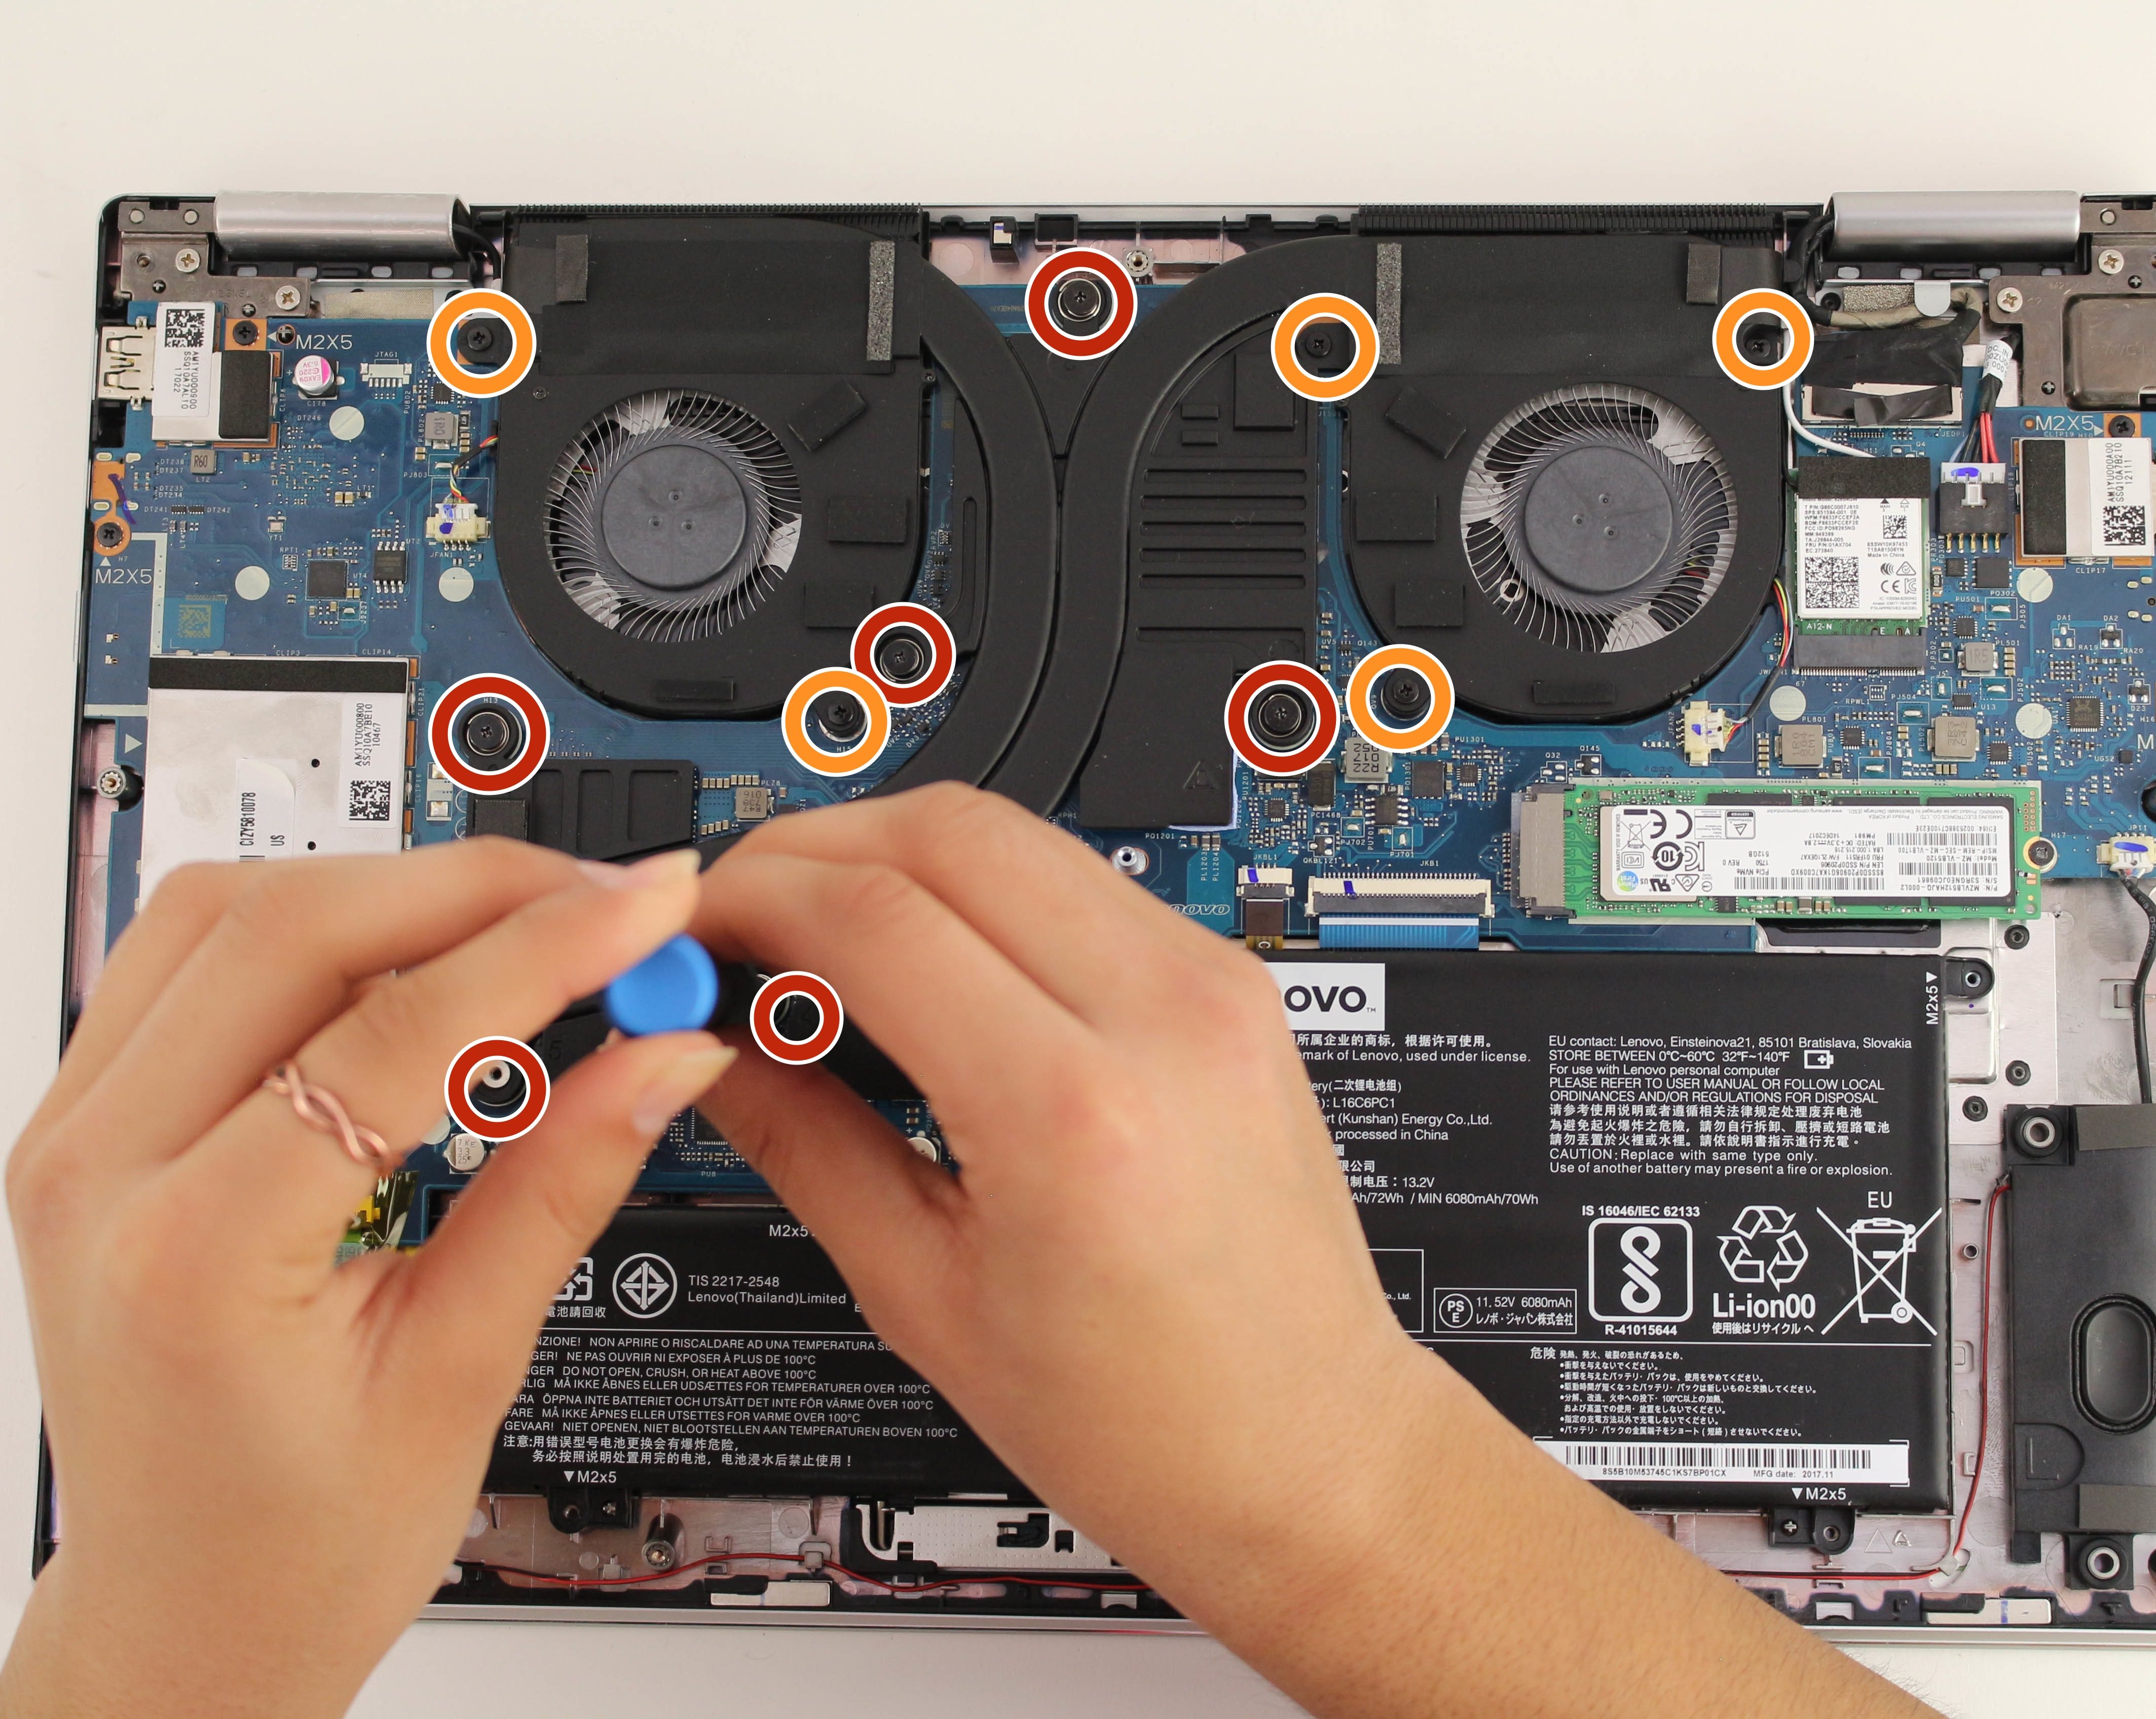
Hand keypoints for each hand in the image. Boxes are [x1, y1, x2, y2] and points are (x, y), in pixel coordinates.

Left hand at [3, 843, 733, 1718]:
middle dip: (477, 886)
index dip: (549, 948)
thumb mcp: (459, 1370)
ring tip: (521, 916)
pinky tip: (405, 948)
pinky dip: (311, 918)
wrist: (185, 1609)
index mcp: (193, 1260)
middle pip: (294, 927)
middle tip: (608, 900)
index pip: (395, 1033)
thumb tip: (666, 1056)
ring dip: (388, 884)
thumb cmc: (294, 1540)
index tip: (650, 908)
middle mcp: (101, 1174)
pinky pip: (188, 950)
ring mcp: (74, 1135)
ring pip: (226, 908)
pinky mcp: (86, 1117)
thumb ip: (559, 1186)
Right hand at [693, 785, 1927, 1718]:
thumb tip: (733, 1047)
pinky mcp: (1240, 996)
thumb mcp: (940, 1294)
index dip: (759, 892)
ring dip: (906, 857)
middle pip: (950, 821)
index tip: (699, 923)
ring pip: (1023, 830)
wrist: (1328, 1463)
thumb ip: (823, 1140)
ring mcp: (1217, 989)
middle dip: (821, 839)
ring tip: (827, 952)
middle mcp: (1164, 1010)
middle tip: (746, 916)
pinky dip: (984, 896)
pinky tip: (932, 977)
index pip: (872, 902)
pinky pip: (1082, 886)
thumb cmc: (1165, 1426)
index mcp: (1074, 1099)